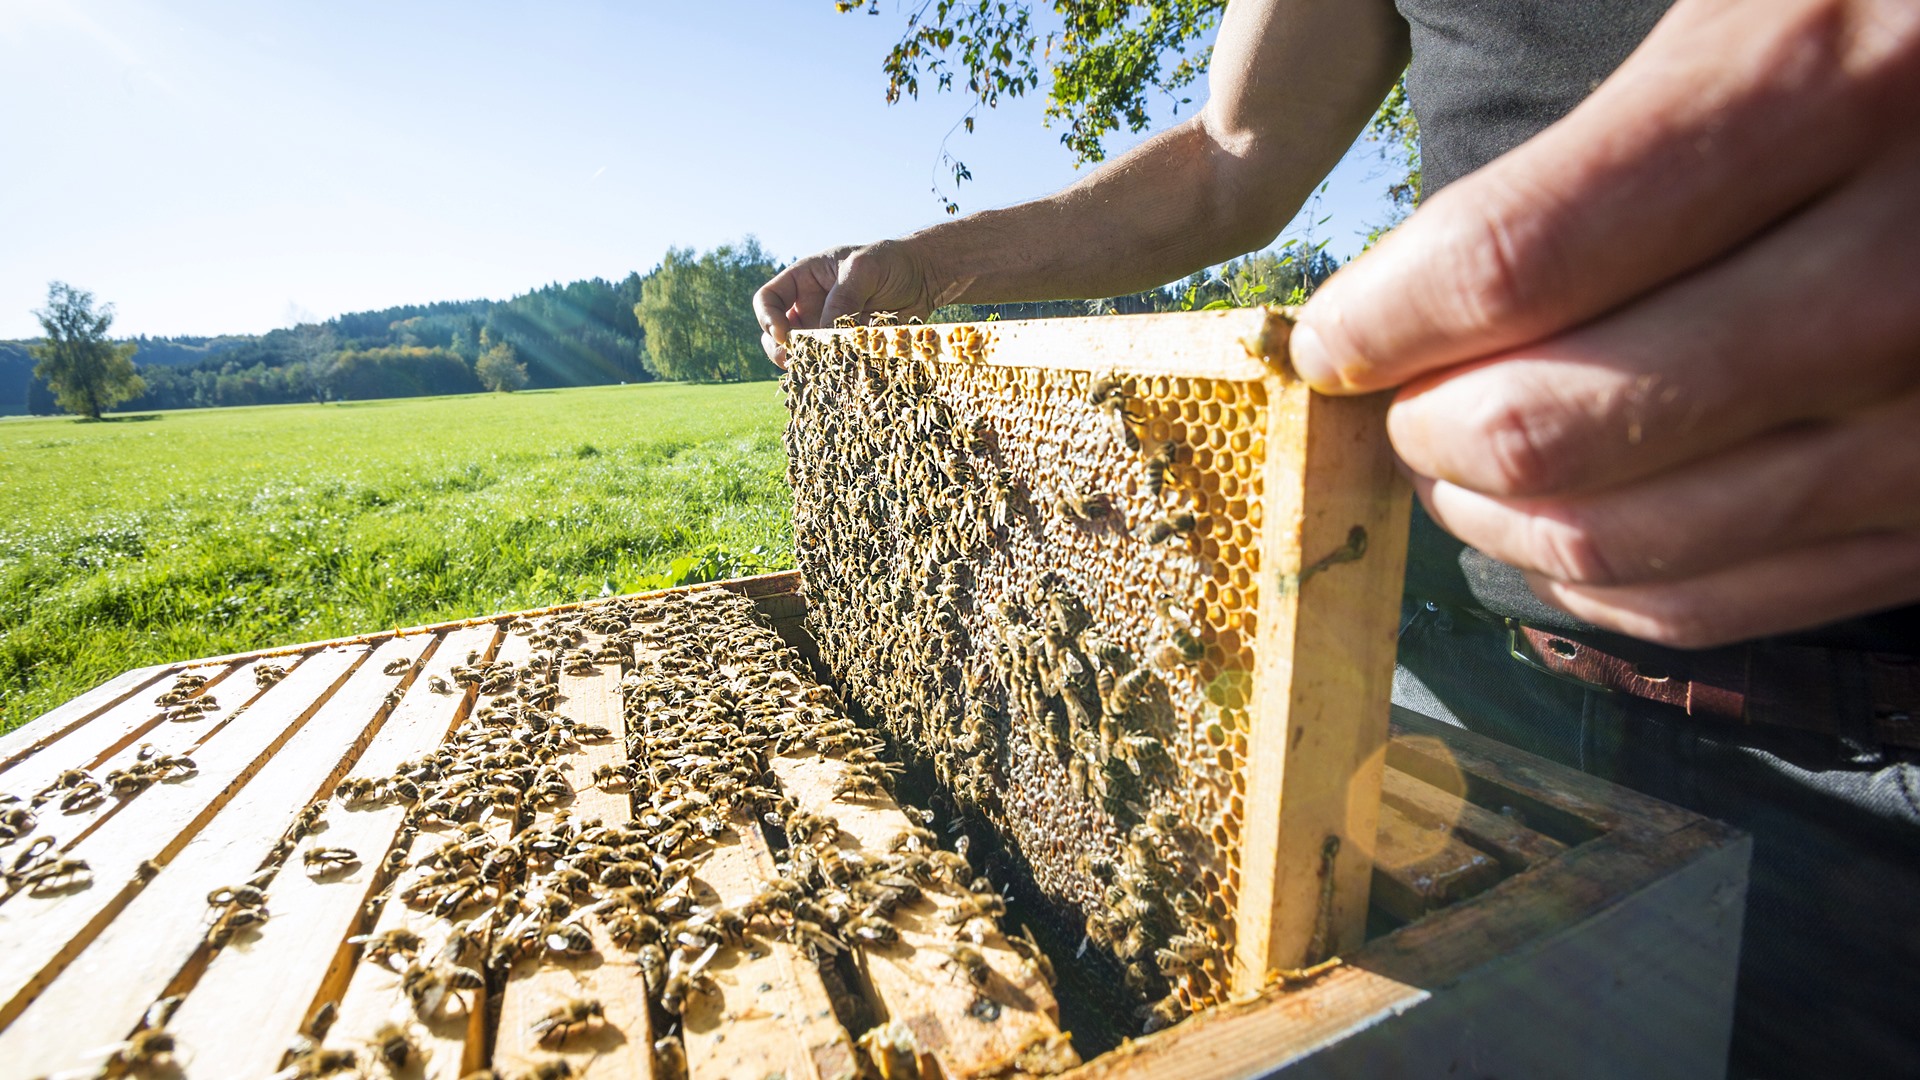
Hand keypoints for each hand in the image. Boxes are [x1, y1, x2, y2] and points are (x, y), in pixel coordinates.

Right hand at [752, 240, 939, 366]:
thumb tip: (824, 333)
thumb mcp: (863, 268)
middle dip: (780, 351)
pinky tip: (843, 381)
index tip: (783, 335)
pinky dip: (834, 375)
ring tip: (820, 373)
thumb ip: (843, 297)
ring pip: (802, 355)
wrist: (924, 278)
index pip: (769, 299)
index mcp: (803, 280)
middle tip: (796, 362)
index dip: (767, 317)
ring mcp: (826, 331)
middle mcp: (809, 307)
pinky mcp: (847, 349)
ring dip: (806, 366)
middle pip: (776, 334)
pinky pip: (832, 366)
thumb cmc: (890, 262)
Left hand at [1291, 0, 1919, 646]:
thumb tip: (1385, 252)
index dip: (1378, 321)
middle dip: (1427, 430)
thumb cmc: (1905, 18)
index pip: (1512, 261)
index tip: (1333, 335)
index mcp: (1820, 82)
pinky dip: (1599, 585)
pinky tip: (1564, 528)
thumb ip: (1590, 120)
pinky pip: (1725, 605)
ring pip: (1625, 543)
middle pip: (1556, 428)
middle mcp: (1893, 271)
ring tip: (1461, 460)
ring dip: (1495, 518)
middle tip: (1399, 396)